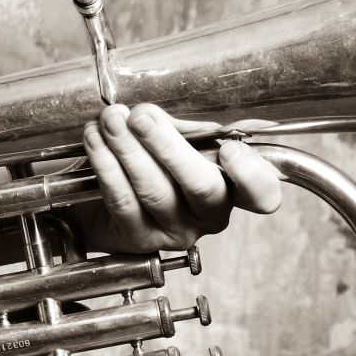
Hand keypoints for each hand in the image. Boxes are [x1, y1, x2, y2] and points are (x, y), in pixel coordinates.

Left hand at [76, 103, 282, 253]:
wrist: (102, 206)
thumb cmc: (150, 166)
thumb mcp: (173, 143)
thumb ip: (176, 130)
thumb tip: (153, 116)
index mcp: (231, 189)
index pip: (260, 194)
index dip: (252, 175)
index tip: (230, 148)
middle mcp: (209, 216)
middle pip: (201, 186)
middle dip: (167, 146)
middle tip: (140, 117)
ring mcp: (175, 232)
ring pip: (155, 190)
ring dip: (127, 148)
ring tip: (110, 120)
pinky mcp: (139, 239)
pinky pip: (122, 199)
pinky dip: (105, 164)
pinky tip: (95, 140)